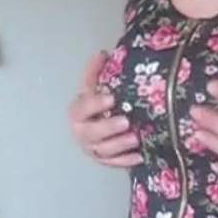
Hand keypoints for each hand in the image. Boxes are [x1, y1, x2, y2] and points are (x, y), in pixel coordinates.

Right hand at [68, 52, 142, 167]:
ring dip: (119, 145)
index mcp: (78, 113)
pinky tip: (139, 156)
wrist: (100, 124)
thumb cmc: (97, 105)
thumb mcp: (94, 88)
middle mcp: (82, 132)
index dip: (94, 104)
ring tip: (135, 138)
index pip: (81, 109)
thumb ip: (95, 72)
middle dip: (108, 127)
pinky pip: (115, 163)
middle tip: (126, 121)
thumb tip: (102, 53)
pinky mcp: (105, 160)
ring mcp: (93, 148)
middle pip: (91, 133)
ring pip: (103, 150)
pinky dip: (126, 161)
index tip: (111, 98)